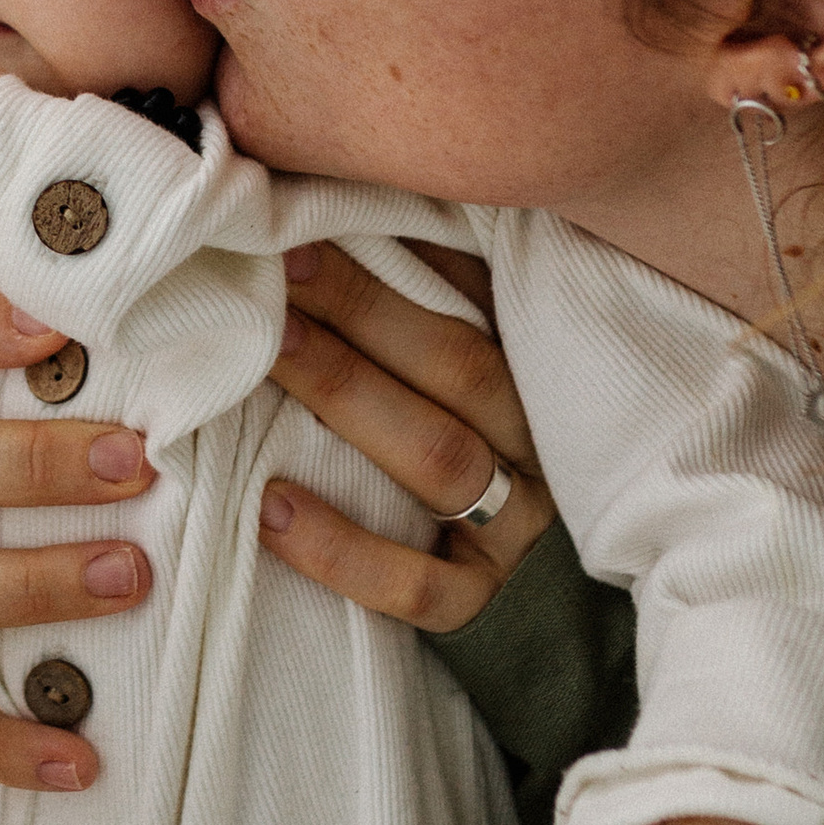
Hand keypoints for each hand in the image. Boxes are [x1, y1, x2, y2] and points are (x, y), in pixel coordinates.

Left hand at [252, 242, 558, 631]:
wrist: (555, 612)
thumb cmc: (489, 467)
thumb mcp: (484, 387)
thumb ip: (436, 315)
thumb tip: (337, 220)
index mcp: (541, 380)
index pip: (484, 302)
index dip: (413, 253)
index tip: (327, 212)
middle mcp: (541, 448)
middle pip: (458, 367)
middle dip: (364, 307)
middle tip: (281, 260)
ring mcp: (516, 532)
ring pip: (437, 459)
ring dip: (348, 395)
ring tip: (268, 349)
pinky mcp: (481, 606)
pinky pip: (416, 585)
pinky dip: (342, 548)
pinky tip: (269, 506)